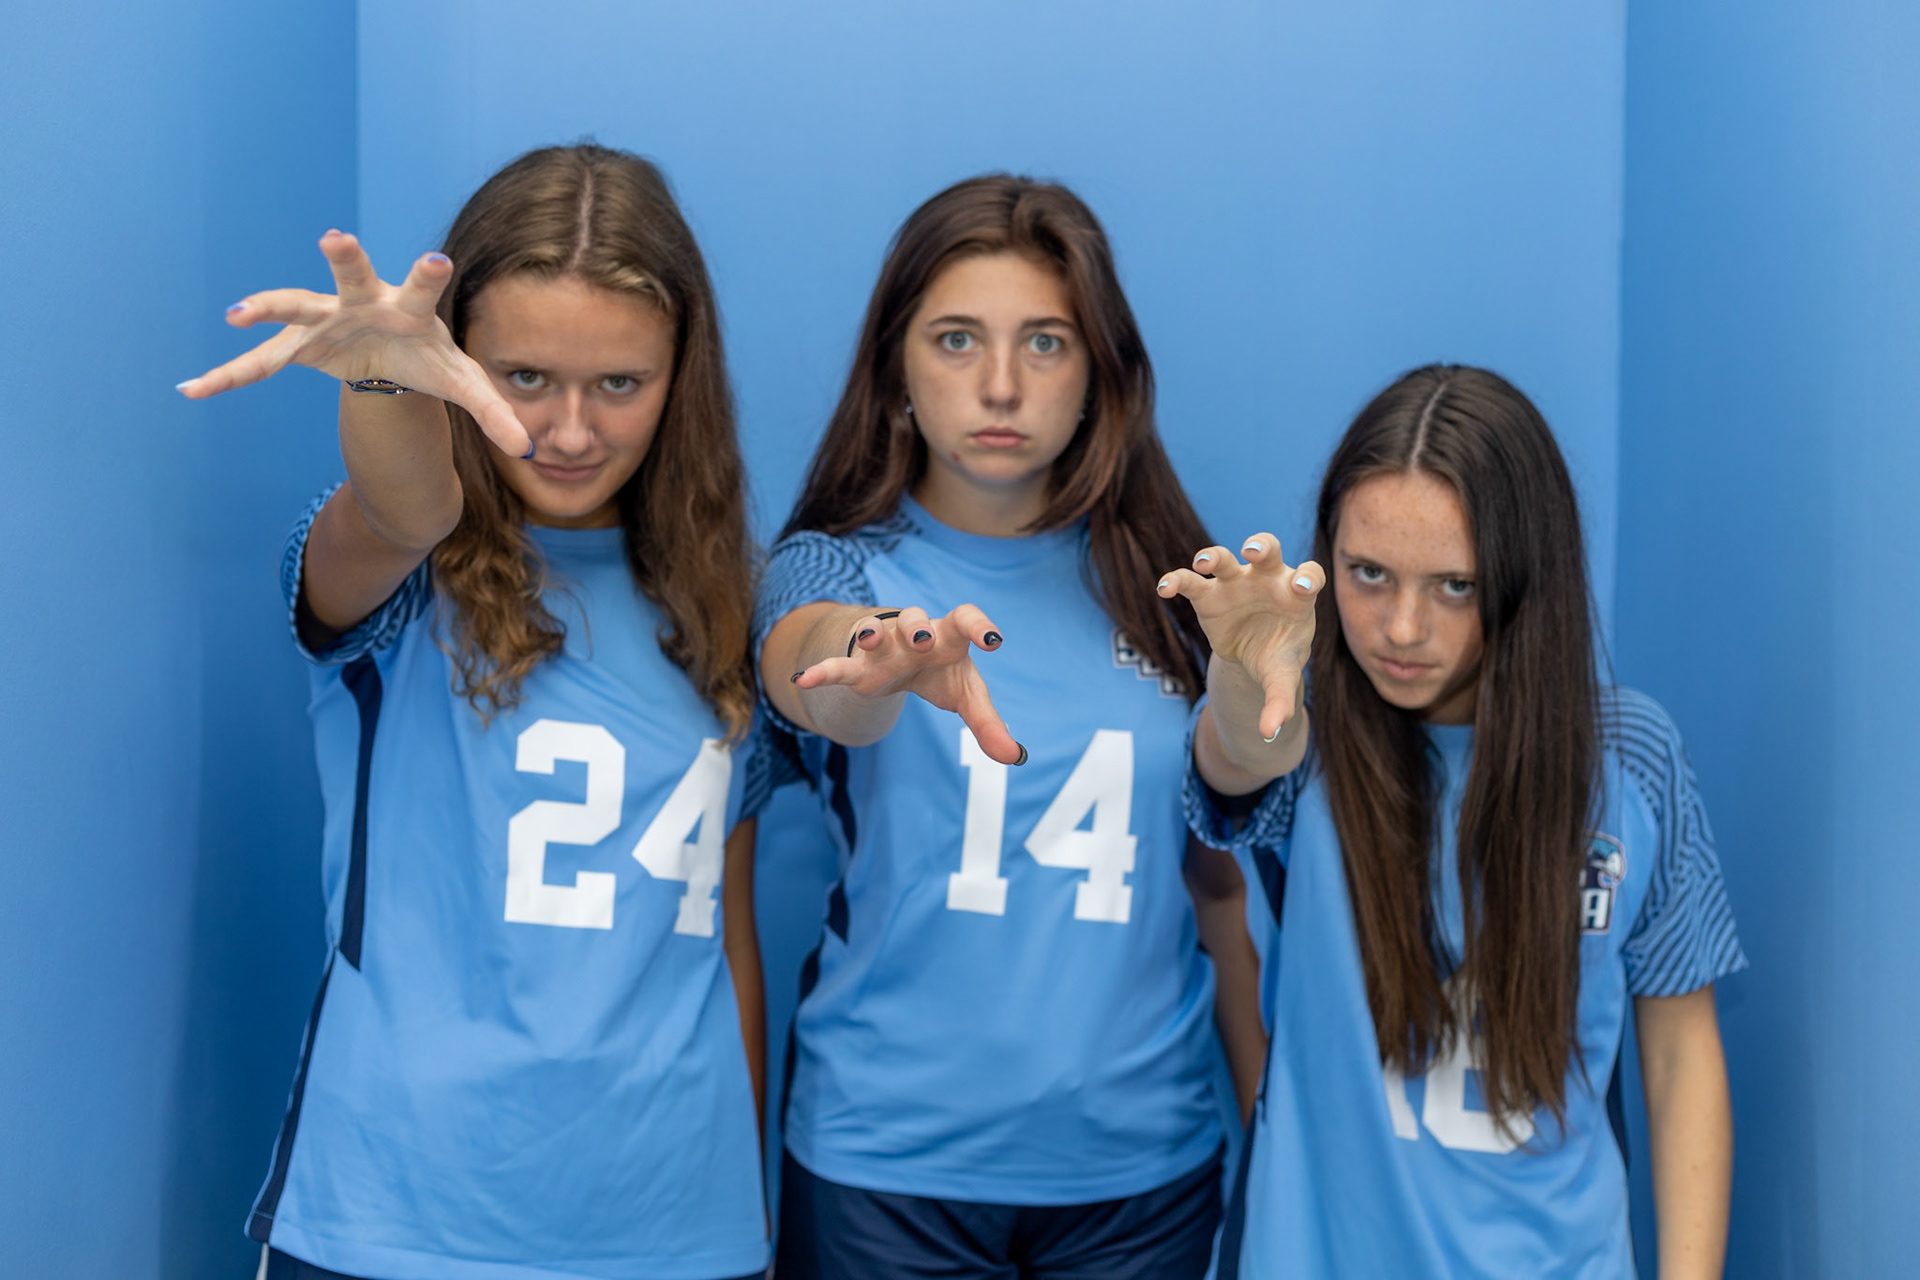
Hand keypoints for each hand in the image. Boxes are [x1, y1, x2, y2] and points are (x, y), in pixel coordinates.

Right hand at [175, 230, 530, 456]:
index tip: (437, 259)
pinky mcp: (300, 342)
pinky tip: (193, 389)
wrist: (392, 352)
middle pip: (353, 275)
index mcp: (410, 309)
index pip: (423, 288)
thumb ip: (495, 414)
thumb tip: (531, 453)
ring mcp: (327, 317)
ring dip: (268, 307)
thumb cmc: (431, 358)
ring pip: (295, 306)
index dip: (428, 275)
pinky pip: (262, 362)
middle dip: (345, 258)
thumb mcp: (464, 385)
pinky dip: (230, 376)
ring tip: (239, 314)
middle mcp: (363, 301)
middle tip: (335, 237)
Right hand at [792, 605, 1024, 764]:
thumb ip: (988, 723)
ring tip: (871, 639)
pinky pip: (839, 666)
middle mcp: (914, 634)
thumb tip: (1015, 758)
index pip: (964, 619)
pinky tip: (804, 680)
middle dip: (917, 627)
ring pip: (876, 632)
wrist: (901, 663)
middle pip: (914, 619)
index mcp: (947, 636)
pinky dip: (823, 671)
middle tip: (925, 640)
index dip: (978, 626)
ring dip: (874, 633)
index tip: (993, 641)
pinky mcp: (858, 668)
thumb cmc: (941, 672)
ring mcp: (883, 648)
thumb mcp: (966, 696)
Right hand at [1159, 533, 1324, 740]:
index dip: (1307, 577)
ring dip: (1213, 556)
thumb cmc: (1277, 655)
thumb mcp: (1281, 678)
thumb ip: (1279, 702)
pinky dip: (1176, 580)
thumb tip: (1269, 734)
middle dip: (1260, 546)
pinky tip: (1164, 589)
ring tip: (1202, 563)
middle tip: (1253, 551)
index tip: (1302, 587)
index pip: (1309, 576)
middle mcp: (1267, 579)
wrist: (1254, 653)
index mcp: (1296, 594)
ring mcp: (1236, 583)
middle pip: (1268, 551)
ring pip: (1224, 559)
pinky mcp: (1208, 593)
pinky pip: (1189, 581)